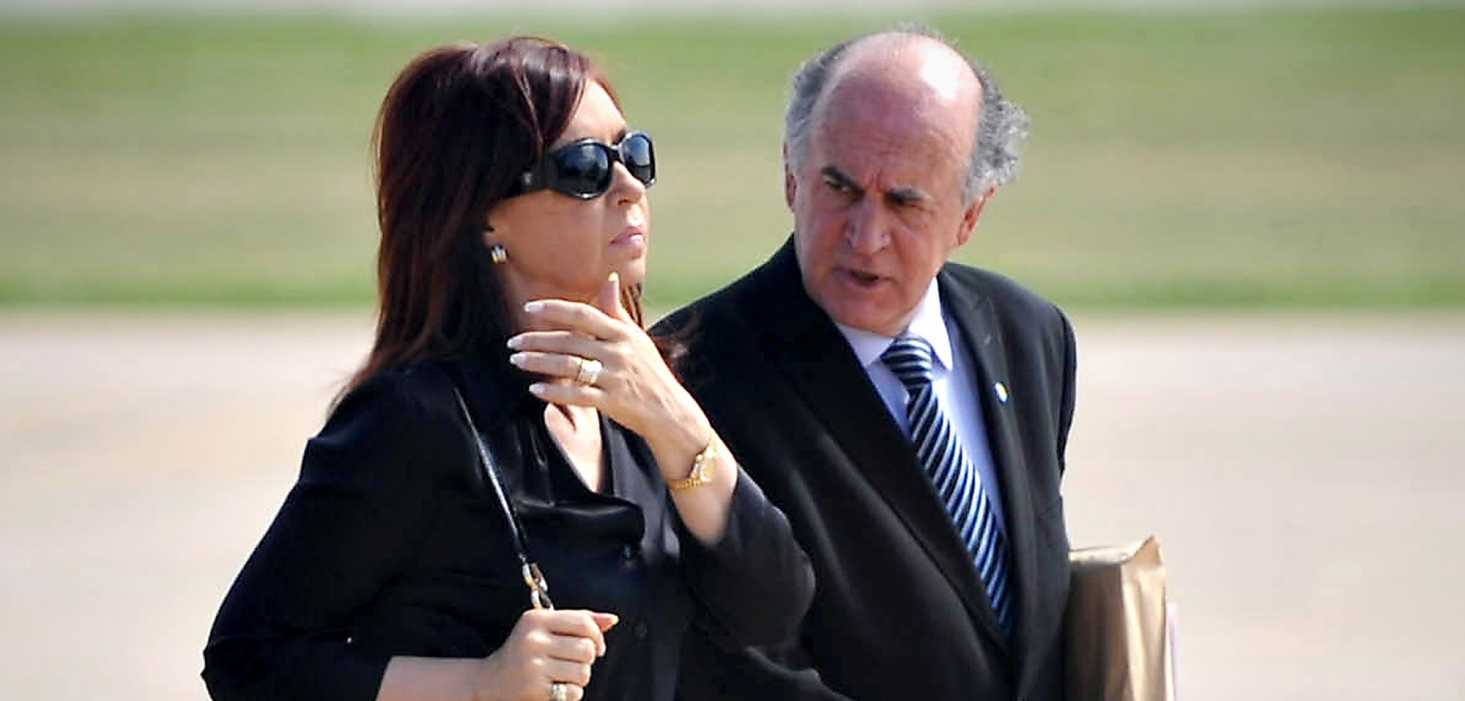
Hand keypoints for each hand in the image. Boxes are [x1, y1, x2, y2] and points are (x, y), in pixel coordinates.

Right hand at [474, 609, 617, 700]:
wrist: (488, 683)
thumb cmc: (525, 652)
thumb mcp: (545, 629)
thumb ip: (578, 621)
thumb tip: (613, 619)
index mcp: (535, 620)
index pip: (583, 623)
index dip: (598, 637)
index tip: (597, 647)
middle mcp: (532, 641)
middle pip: (587, 649)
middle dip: (587, 660)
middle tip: (573, 663)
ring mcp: (533, 666)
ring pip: (583, 672)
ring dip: (579, 678)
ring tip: (563, 676)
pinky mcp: (535, 690)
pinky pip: (573, 692)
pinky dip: (570, 693)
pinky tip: (555, 689)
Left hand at [508, 273, 709, 461]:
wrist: (669, 410)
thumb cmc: (650, 371)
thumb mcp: (637, 338)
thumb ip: (616, 311)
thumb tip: (609, 279)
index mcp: (623, 333)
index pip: (584, 314)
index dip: (555, 309)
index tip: (530, 308)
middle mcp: (619, 352)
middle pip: (570, 341)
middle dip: (537, 340)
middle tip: (513, 341)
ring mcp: (615, 377)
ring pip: (570, 366)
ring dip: (539, 362)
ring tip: (517, 361)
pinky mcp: (612, 401)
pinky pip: (577, 394)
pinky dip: (555, 391)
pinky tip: (535, 388)